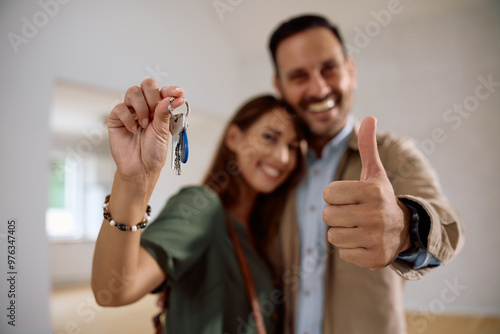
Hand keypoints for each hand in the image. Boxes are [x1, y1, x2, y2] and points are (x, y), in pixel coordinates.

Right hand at [108, 78, 184, 180]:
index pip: (164, 92)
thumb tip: (171, 98)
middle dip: (152, 97)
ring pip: (133, 91)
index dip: (171, 90)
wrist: (140, 168)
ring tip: (144, 124)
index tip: (179, 93)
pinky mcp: (117, 118)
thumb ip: (164, 113)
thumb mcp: (163, 132)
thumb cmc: (153, 152)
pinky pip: (120, 107)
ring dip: (141, 107)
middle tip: (154, 113)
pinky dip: (128, 118)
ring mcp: (130, 111)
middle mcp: (145, 107)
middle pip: (147, 85)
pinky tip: (133, 130)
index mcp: (159, 109)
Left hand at [323, 116, 411, 268]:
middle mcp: (376, 215)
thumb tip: (369, 117)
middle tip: (354, 213)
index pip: (328, 194)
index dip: (335, 196)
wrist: (403, 230)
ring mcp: (376, 238)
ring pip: (333, 236)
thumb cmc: (379, 198)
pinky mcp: (375, 259)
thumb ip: (368, 147)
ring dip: (342, 232)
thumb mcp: (375, 173)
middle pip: (327, 216)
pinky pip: (343, 253)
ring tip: (359, 227)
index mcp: (372, 191)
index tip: (351, 197)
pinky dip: (350, 248)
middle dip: (336, 214)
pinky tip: (364, 241)